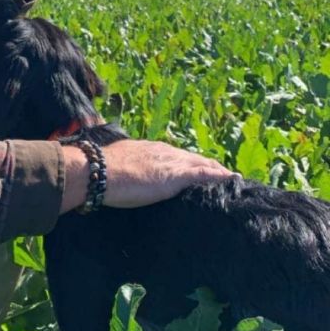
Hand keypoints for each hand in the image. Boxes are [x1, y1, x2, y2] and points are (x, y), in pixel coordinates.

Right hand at [60, 138, 234, 213]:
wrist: (98, 170)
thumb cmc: (103, 172)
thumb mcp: (121, 166)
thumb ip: (129, 169)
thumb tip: (125, 176)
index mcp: (151, 150)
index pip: (177, 156)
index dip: (189, 163)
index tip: (199, 169)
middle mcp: (165, 152)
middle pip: (193, 159)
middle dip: (208, 166)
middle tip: (222, 175)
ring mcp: (172, 163)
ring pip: (202, 164)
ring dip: (216, 170)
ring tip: (230, 178)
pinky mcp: (177, 176)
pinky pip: (204, 174)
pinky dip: (219, 176)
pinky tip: (231, 180)